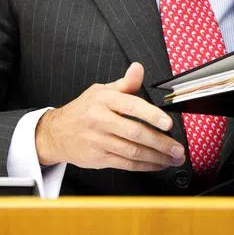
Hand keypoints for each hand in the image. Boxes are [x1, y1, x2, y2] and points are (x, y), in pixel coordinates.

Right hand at [35, 62, 185, 169]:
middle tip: (178, 148)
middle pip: (135, 133)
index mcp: (103, 100)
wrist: (56, 132)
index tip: (168, 123)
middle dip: (161, 142)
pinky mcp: (98, 158)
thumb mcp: (101, 91)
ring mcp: (98, 140)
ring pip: (133, 152)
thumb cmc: (82, 111)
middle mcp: (100, 120)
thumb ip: (125, 83)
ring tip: (173, 158)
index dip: (151, 115)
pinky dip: (145, 165)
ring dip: (157, 157)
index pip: (131, 106)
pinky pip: (126, 164)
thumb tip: (138, 68)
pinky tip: (157, 164)